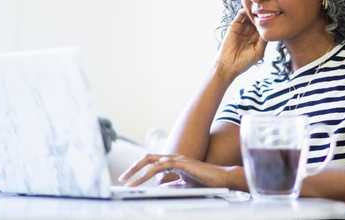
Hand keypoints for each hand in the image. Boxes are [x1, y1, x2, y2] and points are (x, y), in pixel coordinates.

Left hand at [118, 154, 234, 187]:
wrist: (222, 179)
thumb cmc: (206, 182)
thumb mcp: (185, 185)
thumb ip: (173, 184)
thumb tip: (161, 187)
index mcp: (174, 162)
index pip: (152, 162)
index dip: (139, 169)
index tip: (128, 179)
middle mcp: (174, 157)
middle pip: (148, 158)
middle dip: (133, 168)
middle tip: (122, 179)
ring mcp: (177, 159)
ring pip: (151, 162)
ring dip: (137, 172)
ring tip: (128, 183)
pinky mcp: (181, 163)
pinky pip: (160, 166)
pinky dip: (148, 173)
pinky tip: (142, 181)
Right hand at [215, 9, 266, 79]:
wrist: (229, 65)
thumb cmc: (244, 61)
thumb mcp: (259, 51)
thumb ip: (264, 40)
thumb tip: (270, 29)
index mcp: (258, 38)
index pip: (265, 26)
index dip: (269, 21)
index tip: (274, 15)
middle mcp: (251, 32)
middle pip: (258, 19)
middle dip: (262, 14)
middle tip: (267, 9)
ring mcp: (243, 28)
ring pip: (250, 16)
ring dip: (254, 11)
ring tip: (259, 8)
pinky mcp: (234, 25)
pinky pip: (240, 15)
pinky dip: (245, 11)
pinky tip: (249, 11)